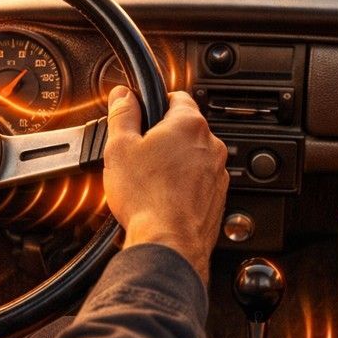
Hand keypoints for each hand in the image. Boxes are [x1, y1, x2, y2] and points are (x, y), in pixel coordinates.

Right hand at [103, 87, 228, 281]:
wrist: (168, 243)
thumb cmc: (147, 198)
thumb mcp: (120, 147)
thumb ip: (122, 114)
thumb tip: (123, 95)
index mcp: (189, 124)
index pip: (176, 96)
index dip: (155, 103)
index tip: (142, 113)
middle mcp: (211, 145)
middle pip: (185, 129)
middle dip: (162, 137)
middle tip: (139, 153)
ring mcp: (218, 173)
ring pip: (193, 157)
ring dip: (174, 163)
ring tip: (149, 180)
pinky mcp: (217, 198)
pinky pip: (199, 183)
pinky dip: (183, 186)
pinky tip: (162, 197)